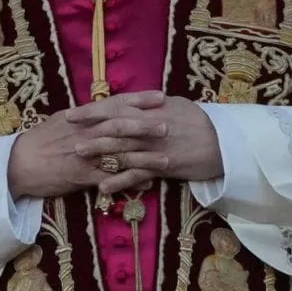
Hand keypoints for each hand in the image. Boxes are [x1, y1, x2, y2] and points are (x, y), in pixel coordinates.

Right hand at [7, 91, 167, 198]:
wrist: (18, 163)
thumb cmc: (40, 141)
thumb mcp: (63, 121)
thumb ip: (87, 116)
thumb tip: (106, 108)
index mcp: (83, 117)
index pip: (115, 103)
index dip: (139, 99)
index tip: (160, 96)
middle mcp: (86, 132)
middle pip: (120, 126)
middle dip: (146, 125)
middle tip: (169, 126)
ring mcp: (84, 154)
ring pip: (119, 153)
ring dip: (145, 157)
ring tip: (166, 159)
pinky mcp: (81, 175)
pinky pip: (109, 179)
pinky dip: (129, 181)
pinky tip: (146, 184)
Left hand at [68, 95, 222, 194]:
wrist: (225, 142)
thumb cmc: (200, 122)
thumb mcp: (176, 106)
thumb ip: (152, 107)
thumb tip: (133, 103)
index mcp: (152, 109)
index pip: (117, 107)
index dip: (92, 110)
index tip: (72, 113)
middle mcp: (151, 126)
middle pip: (115, 127)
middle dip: (89, 130)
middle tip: (67, 134)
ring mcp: (156, 147)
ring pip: (122, 149)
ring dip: (98, 153)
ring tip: (77, 156)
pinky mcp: (163, 166)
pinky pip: (137, 174)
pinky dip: (119, 180)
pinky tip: (102, 187)